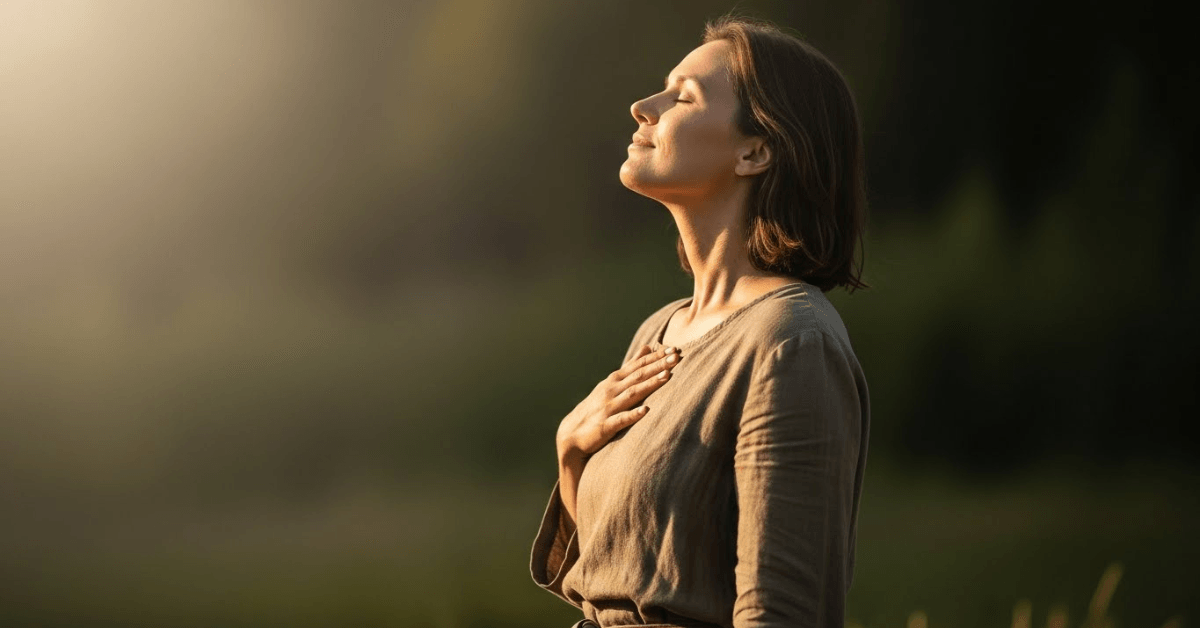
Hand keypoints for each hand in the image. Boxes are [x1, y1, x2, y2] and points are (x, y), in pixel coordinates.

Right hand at [556, 344, 682, 459]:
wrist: (571, 434)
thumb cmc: (596, 408)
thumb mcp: (612, 384)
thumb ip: (631, 366)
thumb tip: (648, 347)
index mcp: (614, 380)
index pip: (638, 365)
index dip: (656, 357)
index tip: (674, 349)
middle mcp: (611, 390)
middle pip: (638, 376)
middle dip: (658, 365)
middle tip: (676, 356)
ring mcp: (608, 408)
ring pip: (632, 394)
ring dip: (649, 385)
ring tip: (667, 376)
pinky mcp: (605, 426)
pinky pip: (621, 420)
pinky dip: (633, 415)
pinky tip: (646, 411)